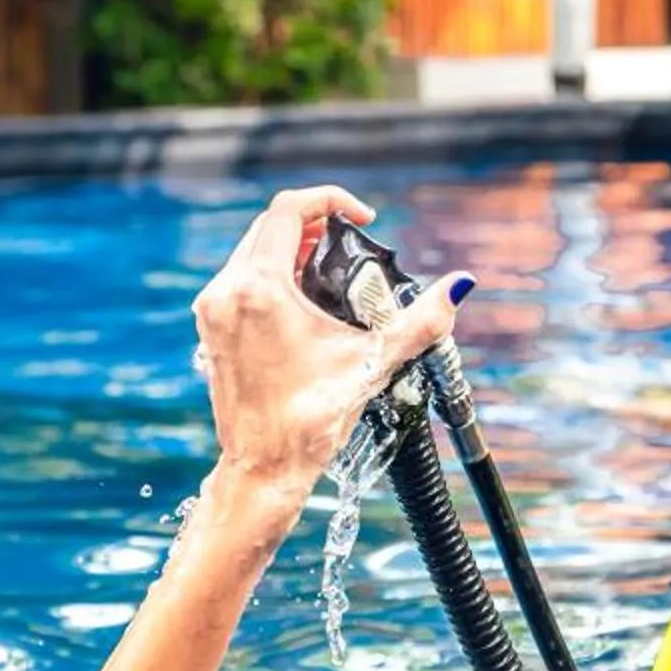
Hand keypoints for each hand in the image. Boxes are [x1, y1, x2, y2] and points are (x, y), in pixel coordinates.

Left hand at [190, 187, 466, 497]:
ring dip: (292, 250)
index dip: (331, 201)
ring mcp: (212, 311)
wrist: (264, 470)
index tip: (363, 221)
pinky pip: (240, 280)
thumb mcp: (372, 363)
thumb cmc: (310, 421)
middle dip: (313, 226)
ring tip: (330, 271)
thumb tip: (460, 287)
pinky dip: (272, 276)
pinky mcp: (210, 330)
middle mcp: (225, 292)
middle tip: (351, 245)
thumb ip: (420, 322)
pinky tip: (303, 301)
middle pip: (269, 227)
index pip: (288, 209)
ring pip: (252, 252)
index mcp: (258, 289)